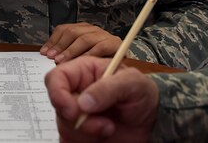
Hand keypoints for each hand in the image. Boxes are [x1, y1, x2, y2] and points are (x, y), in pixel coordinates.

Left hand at [42, 23, 121, 62]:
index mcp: (82, 30)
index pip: (64, 29)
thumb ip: (66, 54)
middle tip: (52, 58)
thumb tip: (47, 54)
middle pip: (73, 32)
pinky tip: (81, 64)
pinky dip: (89, 56)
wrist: (126, 71)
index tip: (45, 52)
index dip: (53, 40)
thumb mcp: (80, 56)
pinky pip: (100, 48)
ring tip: (62, 62)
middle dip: (61, 46)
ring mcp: (105, 35)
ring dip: (71, 51)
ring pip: (85, 39)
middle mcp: (93, 30)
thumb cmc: (100, 65)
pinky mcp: (116, 44)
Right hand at [44, 57, 158, 142]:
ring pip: (64, 126)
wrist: (150, 123)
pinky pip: (70, 141)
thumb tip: (84, 101)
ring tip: (110, 127)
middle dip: (79, 119)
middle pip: (58, 105)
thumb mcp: (133, 83)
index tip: (72, 110)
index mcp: (83, 72)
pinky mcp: (78, 134)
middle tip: (104, 124)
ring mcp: (76, 114)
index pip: (57, 77)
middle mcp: (75, 93)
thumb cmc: (142, 94)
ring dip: (88, 133)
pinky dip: (87, 142)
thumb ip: (110, 87)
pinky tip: (105, 136)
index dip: (57, 93)